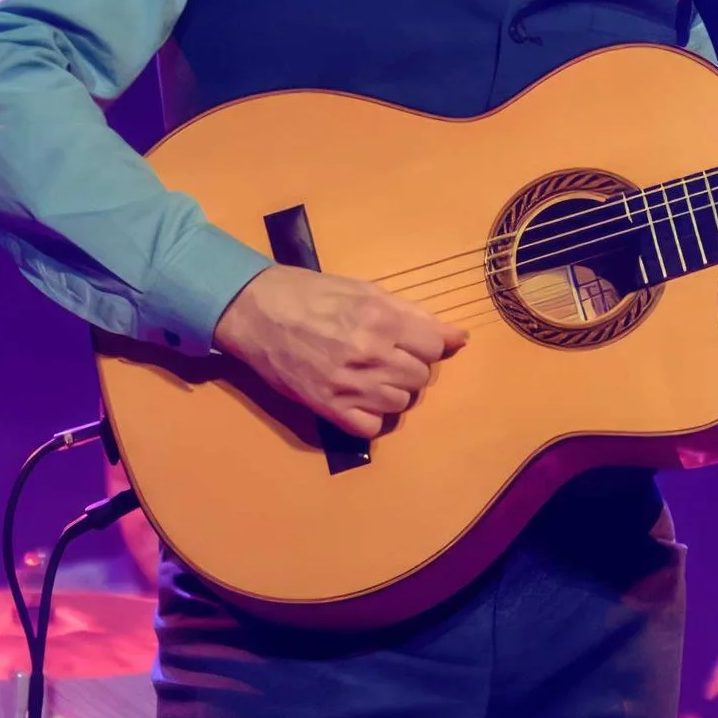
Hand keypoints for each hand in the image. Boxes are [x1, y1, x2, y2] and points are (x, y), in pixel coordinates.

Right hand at [211, 265, 467, 437]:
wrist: (258, 312)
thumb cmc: (313, 294)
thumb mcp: (366, 290)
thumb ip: (414, 314)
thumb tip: (459, 337)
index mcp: (380, 319)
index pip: (435, 346)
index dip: (426, 343)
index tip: (410, 340)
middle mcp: (368, 354)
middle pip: (420, 377)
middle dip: (409, 366)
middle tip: (387, 355)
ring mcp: (347, 385)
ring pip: (399, 404)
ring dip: (392, 391)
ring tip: (371, 375)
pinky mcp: (327, 408)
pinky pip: (371, 428)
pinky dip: (371, 416)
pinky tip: (360, 398)